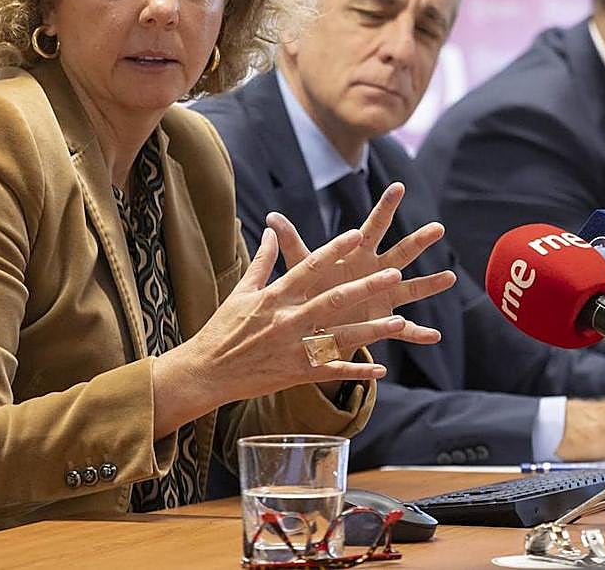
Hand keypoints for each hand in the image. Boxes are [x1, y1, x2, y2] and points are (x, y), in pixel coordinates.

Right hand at [151, 200, 452, 436]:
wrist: (206, 372)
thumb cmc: (223, 329)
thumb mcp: (242, 292)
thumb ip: (262, 261)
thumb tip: (271, 230)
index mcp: (274, 297)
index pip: (308, 268)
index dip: (334, 251)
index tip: (357, 234)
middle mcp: (286, 320)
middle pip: (332, 301)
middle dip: (364, 288)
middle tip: (393, 274)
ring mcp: (293, 349)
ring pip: (338, 338)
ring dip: (370, 331)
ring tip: (398, 322)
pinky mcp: (295, 374)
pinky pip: (331, 372)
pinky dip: (355, 371)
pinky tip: (380, 369)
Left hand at [267, 182, 455, 344]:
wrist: (315, 325)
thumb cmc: (311, 289)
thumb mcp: (302, 267)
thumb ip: (291, 242)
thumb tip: (271, 217)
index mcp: (357, 255)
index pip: (373, 226)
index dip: (385, 207)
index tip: (398, 186)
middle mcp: (376, 271)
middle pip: (401, 252)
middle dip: (419, 241)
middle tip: (438, 228)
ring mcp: (383, 296)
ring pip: (410, 287)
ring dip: (430, 284)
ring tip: (450, 277)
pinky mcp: (382, 321)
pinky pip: (403, 328)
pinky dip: (418, 333)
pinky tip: (434, 337)